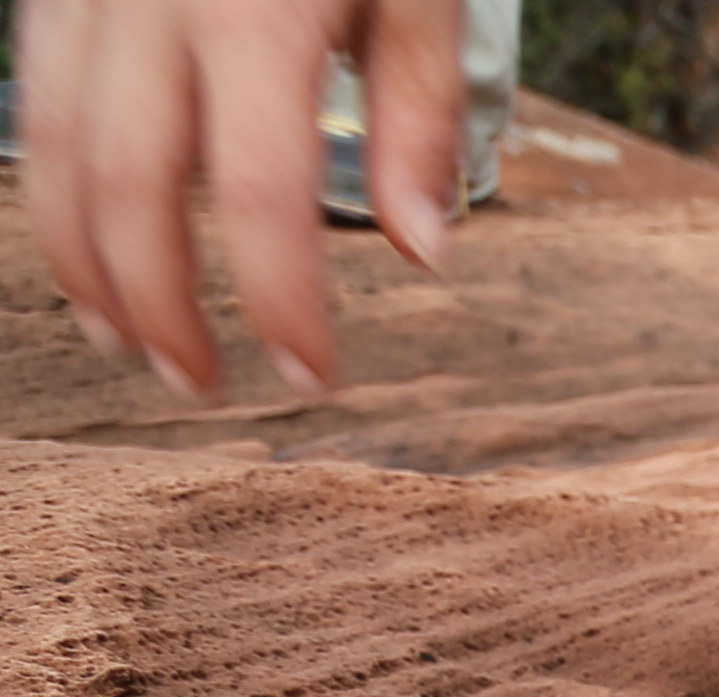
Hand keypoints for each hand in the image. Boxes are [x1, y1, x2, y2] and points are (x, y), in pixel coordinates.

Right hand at [20, 0, 463, 400]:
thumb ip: (419, 115)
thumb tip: (425, 251)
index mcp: (253, 11)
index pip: (258, 189)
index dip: (279, 298)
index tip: (312, 376)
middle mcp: (149, 1)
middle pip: (129, 181)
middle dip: (158, 301)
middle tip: (201, 382)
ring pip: (53, 144)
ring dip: (83, 258)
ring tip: (127, 340)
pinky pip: (37, 94)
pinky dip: (51, 181)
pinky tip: (91, 243)